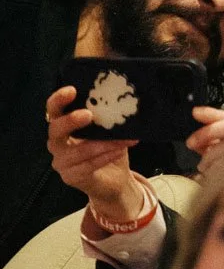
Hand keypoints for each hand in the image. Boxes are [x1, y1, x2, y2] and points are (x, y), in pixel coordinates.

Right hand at [43, 88, 141, 222]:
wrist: (114, 178)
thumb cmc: (109, 146)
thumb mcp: (110, 128)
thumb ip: (109, 114)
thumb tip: (123, 94)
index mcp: (64, 126)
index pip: (53, 110)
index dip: (58, 100)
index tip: (72, 90)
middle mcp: (57, 143)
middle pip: (55, 130)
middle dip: (70, 121)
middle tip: (88, 114)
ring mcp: (62, 161)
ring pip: (76, 152)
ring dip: (101, 144)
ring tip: (121, 139)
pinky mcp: (71, 177)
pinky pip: (87, 166)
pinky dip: (105, 156)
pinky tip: (120, 150)